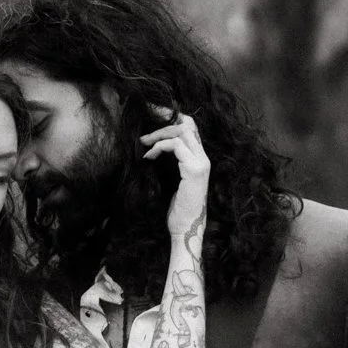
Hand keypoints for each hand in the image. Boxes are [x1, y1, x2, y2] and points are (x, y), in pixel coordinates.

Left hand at [140, 106, 208, 241]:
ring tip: (143, 143)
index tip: (151, 118)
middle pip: (187, 123)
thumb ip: (169, 161)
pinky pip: (176, 146)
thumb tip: (150, 145)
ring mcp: (201, 163)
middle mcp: (203, 158)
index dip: (172, 118)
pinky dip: (159, 147)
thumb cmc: (176, 208)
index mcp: (199, 158)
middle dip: (164, 119)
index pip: (190, 127)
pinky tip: (148, 157)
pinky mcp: (194, 170)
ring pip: (182, 131)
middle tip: (145, 125)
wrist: (185, 228)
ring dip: (159, 134)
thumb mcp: (171, 179)